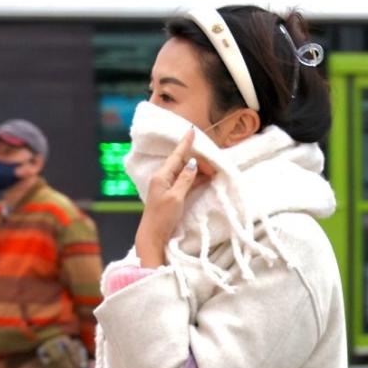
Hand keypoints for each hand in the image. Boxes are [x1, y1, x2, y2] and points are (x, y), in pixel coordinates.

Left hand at [135, 127, 203, 267]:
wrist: (153, 236)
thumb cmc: (162, 217)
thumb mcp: (176, 197)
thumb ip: (185, 179)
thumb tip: (193, 163)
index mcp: (162, 176)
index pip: (177, 155)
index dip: (185, 143)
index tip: (192, 131)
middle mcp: (164, 178)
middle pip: (183, 163)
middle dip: (198, 161)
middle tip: (213, 165)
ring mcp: (168, 186)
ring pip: (186, 172)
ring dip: (199, 170)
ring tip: (213, 169)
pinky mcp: (172, 195)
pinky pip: (186, 182)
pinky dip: (196, 179)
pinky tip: (205, 178)